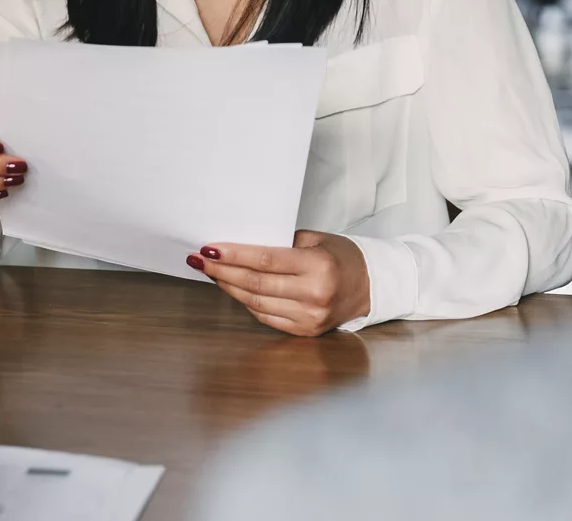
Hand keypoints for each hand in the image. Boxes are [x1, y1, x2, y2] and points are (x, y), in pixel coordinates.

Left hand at [189, 231, 370, 336]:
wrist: (371, 286)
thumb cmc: (341, 256)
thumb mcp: (316, 239)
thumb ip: (281, 243)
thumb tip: (239, 246)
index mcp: (318, 266)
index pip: (266, 260)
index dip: (234, 256)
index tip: (209, 249)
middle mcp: (314, 294)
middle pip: (256, 283)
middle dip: (223, 272)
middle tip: (200, 261)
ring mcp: (310, 317)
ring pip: (257, 303)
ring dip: (230, 288)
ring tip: (212, 274)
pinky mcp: (306, 332)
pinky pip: (266, 317)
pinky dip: (247, 303)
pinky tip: (233, 290)